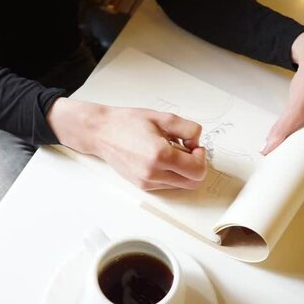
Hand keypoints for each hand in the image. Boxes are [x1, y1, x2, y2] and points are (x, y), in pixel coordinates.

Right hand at [47, 98, 206, 189]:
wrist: (101, 132)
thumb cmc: (128, 122)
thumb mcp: (163, 117)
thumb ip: (188, 128)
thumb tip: (197, 142)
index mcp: (160, 155)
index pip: (198, 170)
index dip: (201, 157)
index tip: (194, 146)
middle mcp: (153, 173)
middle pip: (193, 183)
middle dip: (196, 166)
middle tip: (187, 151)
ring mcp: (147, 182)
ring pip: (181, 186)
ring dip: (183, 171)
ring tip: (171, 152)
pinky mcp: (142, 186)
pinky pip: (168, 185)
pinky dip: (171, 174)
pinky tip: (161, 159)